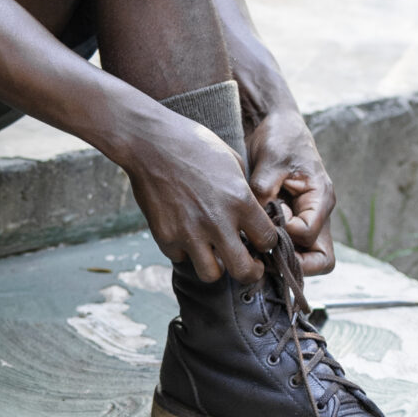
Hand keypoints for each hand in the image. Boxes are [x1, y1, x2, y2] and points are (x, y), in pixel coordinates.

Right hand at [122, 105, 278, 283]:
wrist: (149, 141)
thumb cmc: (193, 144)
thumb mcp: (231, 161)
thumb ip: (245, 192)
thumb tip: (254, 214)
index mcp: (240, 200)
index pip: (268, 241)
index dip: (267, 243)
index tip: (259, 240)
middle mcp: (217, 222)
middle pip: (244, 271)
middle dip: (251, 271)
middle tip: (247, 263)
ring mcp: (189, 232)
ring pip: (211, 274)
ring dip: (216, 265)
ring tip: (213, 251)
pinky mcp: (165, 236)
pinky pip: (181, 257)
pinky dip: (185, 250)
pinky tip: (185, 233)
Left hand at [247, 105, 334, 274]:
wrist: (274, 125)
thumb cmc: (279, 138)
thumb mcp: (271, 160)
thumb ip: (264, 190)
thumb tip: (255, 219)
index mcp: (320, 198)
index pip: (310, 235)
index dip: (287, 235)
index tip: (268, 221)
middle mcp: (316, 213)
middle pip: (320, 259)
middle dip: (295, 264)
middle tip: (264, 256)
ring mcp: (304, 218)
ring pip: (305, 257)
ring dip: (282, 260)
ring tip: (255, 251)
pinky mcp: (289, 219)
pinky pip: (288, 246)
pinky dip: (272, 249)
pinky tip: (251, 241)